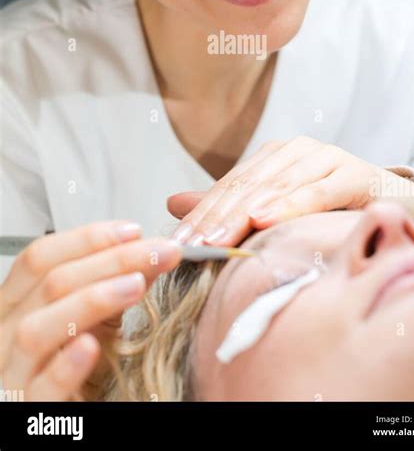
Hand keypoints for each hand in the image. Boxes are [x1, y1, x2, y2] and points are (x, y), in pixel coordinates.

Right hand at [0, 221, 181, 399]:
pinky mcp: (25, 410)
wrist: (60, 422)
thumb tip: (154, 254)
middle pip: (50, 284)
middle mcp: (4, 335)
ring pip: (38, 329)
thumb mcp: (94, 324)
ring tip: (137, 285)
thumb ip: (118, 288)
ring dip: (92, 300)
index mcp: (15, 307)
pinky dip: (64, 366)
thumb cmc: (71, 376)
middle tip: (158, 252)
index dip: (87, 239)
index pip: (40, 258)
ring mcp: (10, 373)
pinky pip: (39, 388)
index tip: (133, 231)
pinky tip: (91, 347)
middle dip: (110, 260)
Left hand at [168, 137, 413, 245]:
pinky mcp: (352, 173)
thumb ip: (230, 205)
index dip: (202, 212)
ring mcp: (325, 158)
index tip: (177, 241)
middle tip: (191, 243)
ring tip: (218, 236)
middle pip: (248, 186)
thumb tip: (173, 204)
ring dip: (244, 213)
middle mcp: (295, 151)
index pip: (230, 185)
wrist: (392, 200)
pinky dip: (289, 204)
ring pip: (276, 187)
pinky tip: (264, 217)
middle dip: (216, 216)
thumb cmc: (333, 206)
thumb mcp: (279, 206)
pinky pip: (317, 191)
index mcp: (274, 157)